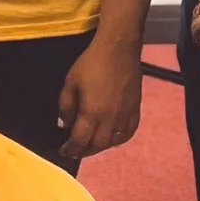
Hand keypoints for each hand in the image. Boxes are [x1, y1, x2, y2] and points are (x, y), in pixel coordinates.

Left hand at [56, 36, 143, 158]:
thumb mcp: (70, 82)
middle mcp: (110, 119)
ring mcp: (125, 116)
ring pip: (113, 142)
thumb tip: (64, 125)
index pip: (80, 140)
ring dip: (100, 147)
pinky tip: (111, 139)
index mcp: (92, 113)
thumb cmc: (91, 63)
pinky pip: (128, 133)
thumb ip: (65, 106)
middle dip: (84, 151)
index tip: (63, 151)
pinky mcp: (136, 109)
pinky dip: (118, 140)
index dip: (71, 148)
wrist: (118, 49)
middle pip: (97, 145)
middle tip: (75, 151)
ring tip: (90, 146)